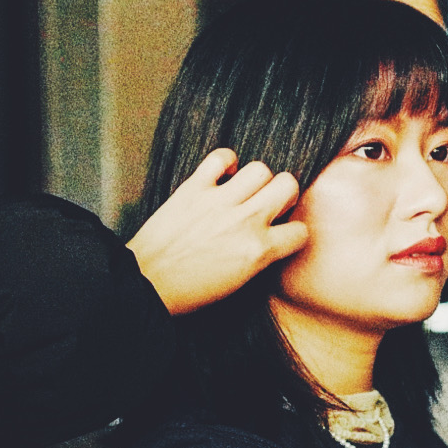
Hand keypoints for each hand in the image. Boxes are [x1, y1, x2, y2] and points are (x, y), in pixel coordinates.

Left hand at [126, 148, 311, 313]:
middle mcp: (244, 221)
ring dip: (256, 179)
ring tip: (244, 190)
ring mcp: (219, 201)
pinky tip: (223, 174)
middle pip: (288, 184)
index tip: (283, 232)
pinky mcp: (194, 188)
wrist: (147, 284)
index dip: (294, 232)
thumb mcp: (239, 282)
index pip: (300, 231)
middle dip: (284, 194)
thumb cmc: (189, 290)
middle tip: (269, 204)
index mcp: (258, 251)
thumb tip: (271, 236)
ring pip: (260, 168)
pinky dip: (225, 161)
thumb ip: (260, 255)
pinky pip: (221, 157)